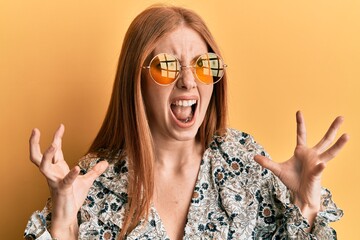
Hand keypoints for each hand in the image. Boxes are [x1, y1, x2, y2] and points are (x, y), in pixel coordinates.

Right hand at [29, 124, 107, 237]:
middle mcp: (53, 173)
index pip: (54, 149)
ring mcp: (55, 181)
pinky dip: (71, 175)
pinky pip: (65, 181)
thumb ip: (95, 171)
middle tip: (36, 130)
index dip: (57, 136)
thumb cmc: (73, 196)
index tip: (61, 125)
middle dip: (34, 143)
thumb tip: (105, 162)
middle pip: (37, 156)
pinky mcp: (62, 190)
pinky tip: (77, 168)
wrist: (68, 214)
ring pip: (43, 166)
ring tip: (53, 144)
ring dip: (47, 155)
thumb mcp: (86, 181)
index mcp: (58, 168)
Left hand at [254, 111, 348, 225]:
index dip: (300, 123)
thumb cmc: (292, 181)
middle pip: (324, 140)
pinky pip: (318, 169)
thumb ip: (267, 162)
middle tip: (341, 117)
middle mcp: (312, 155)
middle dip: (333, 129)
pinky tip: (322, 164)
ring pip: (330, 152)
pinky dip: (319, 167)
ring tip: (347, 135)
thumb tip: (254, 157)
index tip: (299, 111)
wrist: (300, 195)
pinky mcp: (317, 174)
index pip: (301, 134)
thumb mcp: (277, 169)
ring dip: (338, 144)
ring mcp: (316, 164)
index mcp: (302, 152)